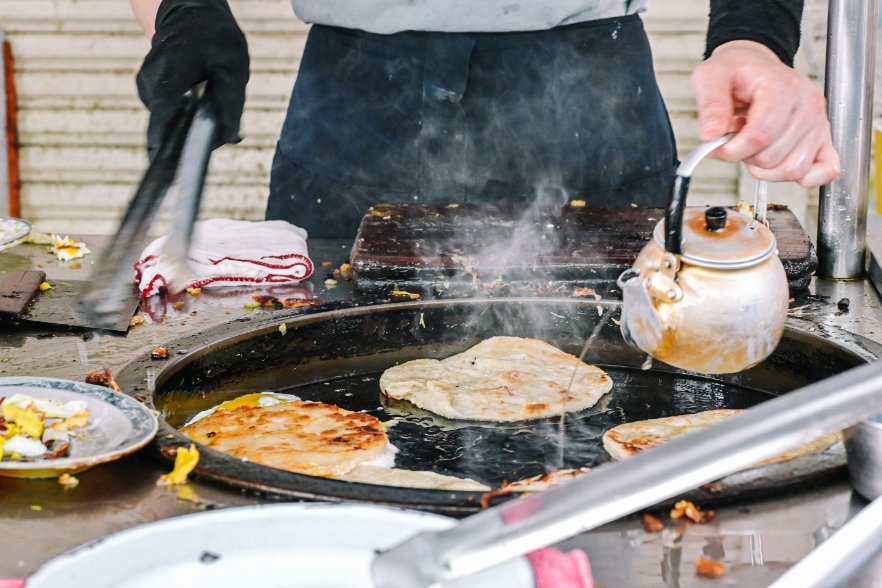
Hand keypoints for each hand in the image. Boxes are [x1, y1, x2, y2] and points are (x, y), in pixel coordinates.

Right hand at [136, 0, 248, 154]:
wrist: (189, 14)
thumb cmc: (213, 37)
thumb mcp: (233, 66)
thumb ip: (231, 103)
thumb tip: (229, 138)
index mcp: (169, 72)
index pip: (161, 115)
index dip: (165, 142)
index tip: (170, 166)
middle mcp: (149, 81)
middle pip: (165, 124)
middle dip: (188, 136)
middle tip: (214, 137)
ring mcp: (145, 85)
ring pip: (167, 120)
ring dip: (187, 123)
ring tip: (208, 109)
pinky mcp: (148, 90)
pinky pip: (165, 112)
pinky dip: (182, 115)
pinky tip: (197, 106)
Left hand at [691, 40, 839, 187]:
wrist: (754, 68)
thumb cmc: (737, 73)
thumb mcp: (711, 77)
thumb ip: (710, 105)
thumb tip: (711, 135)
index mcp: (783, 88)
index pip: (760, 135)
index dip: (733, 150)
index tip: (718, 145)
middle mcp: (807, 106)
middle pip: (773, 157)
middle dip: (746, 157)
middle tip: (738, 139)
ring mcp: (818, 124)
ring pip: (793, 169)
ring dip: (766, 169)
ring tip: (756, 146)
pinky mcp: (824, 138)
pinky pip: (823, 171)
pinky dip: (803, 178)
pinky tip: (780, 167)